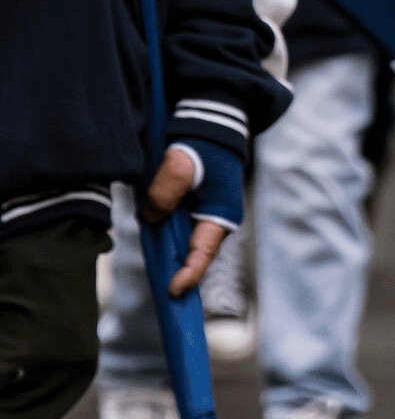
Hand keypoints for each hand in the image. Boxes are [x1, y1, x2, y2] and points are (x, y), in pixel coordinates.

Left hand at [139, 148, 228, 296]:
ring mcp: (204, 215)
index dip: (190, 273)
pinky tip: (154, 240)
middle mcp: (215, 220)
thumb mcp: (179, 166)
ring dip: (172, 254)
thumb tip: (151, 217)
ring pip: (186, 242)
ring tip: (159, 272)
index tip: (173, 290)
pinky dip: (167, 238)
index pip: (204, 252)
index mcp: (220, 215)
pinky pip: (179, 230)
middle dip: (181, 270)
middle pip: (195, 253)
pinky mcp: (193, 208)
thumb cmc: (202, 146)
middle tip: (165, 293)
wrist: (210, 126)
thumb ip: (164, 193)